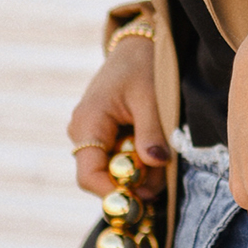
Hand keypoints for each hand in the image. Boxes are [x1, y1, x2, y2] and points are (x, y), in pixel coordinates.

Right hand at [66, 32, 169, 199]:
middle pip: (104, 178)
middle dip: (135, 183)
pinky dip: (140, 161)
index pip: (89, 176)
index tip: (142, 202)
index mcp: (88, 123)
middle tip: (165, 175)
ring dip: (142, 173)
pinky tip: (155, 148)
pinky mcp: (105, 137)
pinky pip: (120, 160)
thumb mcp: (152, 97)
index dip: (113, 194)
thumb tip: (154, 163)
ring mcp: (92, 136)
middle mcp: (83, 133)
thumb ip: (152, 132)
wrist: (138, 45)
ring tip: (164, 154)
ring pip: (115, 172)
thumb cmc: (143, 65)